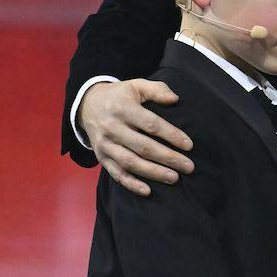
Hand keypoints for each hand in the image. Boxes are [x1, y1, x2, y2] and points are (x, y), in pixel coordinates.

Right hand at [82, 79, 192, 195]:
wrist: (87, 105)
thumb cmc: (119, 96)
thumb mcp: (136, 86)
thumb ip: (157, 90)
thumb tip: (175, 99)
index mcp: (123, 108)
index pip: (150, 124)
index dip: (171, 135)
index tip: (189, 145)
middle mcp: (112, 127)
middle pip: (143, 147)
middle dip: (168, 158)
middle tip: (188, 167)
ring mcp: (105, 144)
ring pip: (130, 162)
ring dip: (154, 172)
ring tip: (174, 178)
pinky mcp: (101, 157)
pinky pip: (116, 174)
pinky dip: (131, 184)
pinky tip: (148, 191)